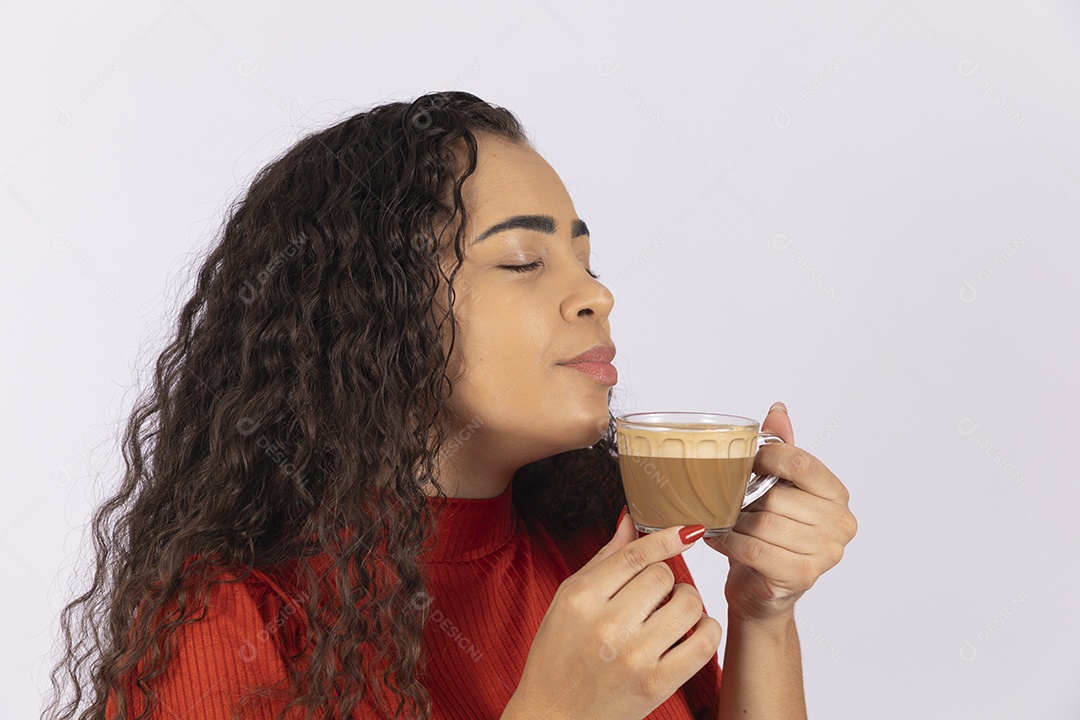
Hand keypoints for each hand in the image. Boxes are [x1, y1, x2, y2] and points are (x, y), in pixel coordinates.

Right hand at [504, 514, 721, 719]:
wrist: (554, 716)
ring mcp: (632, 657)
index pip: (635, 555)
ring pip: (688, 604)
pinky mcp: (655, 685)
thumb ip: (604, 560)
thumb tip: (631, 520)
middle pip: (663, 576)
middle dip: (666, 580)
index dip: (666, 538)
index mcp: (580, 598)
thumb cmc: (557, 655)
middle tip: (657, 594)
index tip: (687, 531)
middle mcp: (605, 625)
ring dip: (688, 602)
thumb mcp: (568, 600)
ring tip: (673, 612)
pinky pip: (703, 644)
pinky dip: (708, 631)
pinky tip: (695, 631)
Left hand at [704, 402, 857, 623]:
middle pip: (778, 497)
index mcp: (837, 495)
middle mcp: (841, 524)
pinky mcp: (803, 576)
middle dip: (745, 499)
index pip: (802, 463)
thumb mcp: (777, 489)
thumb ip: (782, 450)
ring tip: (724, 521)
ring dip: (735, 522)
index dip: (767, 458)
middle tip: (729, 502)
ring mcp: (826, 553)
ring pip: (764, 523)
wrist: (762, 591)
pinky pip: (754, 549)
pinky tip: (719, 538)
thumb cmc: (769, 536)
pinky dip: (729, 542)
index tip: (746, 462)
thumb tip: (778, 410)